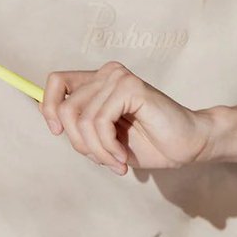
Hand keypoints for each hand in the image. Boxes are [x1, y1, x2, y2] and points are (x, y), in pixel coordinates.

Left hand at [37, 61, 215, 174]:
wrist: (189, 144)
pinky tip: (123, 157)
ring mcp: (119, 77)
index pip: (55, 82)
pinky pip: (100, 122)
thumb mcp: (105, 138)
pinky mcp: (131, 87)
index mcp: (98, 81)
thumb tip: (54, 123)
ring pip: (82, 120)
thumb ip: (82, 127)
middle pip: (65, 109)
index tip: (59, 132)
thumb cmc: (150, 143)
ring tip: (116, 162)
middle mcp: (107, 74)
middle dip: (80, 143)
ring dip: (98, 151)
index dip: (48, 108)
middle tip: (103, 160)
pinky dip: (108, 147)